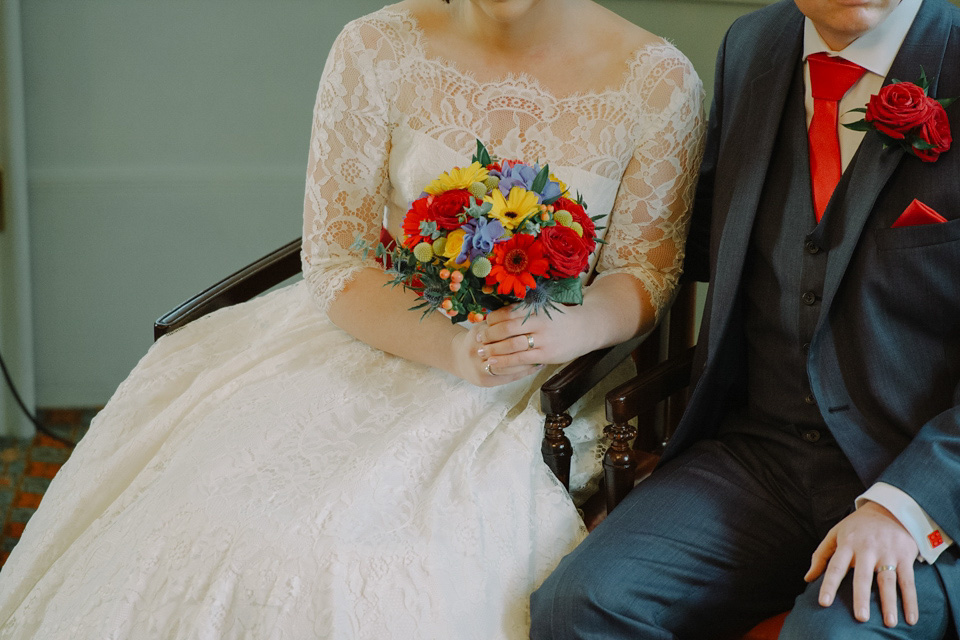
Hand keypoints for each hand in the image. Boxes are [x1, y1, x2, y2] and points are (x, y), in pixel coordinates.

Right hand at [450, 321, 539, 386]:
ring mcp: (479, 368)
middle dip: (525, 348)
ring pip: (508, 366)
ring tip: (542, 357)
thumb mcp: (484, 326)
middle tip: (542, 345)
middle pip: (506, 350)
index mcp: (478, 335)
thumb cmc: (477, 339)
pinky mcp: (484, 381)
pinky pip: (508, 377)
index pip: (503, 333)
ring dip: (527, 362)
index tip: (535, 329)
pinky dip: (524, 372)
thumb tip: (524, 315)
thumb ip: (500, 322)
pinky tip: (536, 367)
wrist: (457, 357)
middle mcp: (476, 352)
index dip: (520, 332)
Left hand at [475, 304, 595, 376]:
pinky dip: (504, 361)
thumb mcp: (546, 306)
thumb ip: (527, 307)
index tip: (485, 322)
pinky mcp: (546, 355)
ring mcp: (543, 340)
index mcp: (537, 308)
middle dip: (489, 334)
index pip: (509, 312)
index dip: (493, 318)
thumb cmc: (563, 317)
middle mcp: (539, 322)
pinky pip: (520, 359)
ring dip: (493, 349)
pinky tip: (493, 362)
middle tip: (478, 337)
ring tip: (481, 351)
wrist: (587, 328)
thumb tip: (502, 310)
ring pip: (511, 345)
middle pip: (507, 328)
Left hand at [805, 501, 919, 627]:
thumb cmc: (858, 526)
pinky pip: (908, 581)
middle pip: (863, 576)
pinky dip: (911, 600)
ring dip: (889, 603)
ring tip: (889, 623)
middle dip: (861, 597)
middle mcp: (867, 549)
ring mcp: (887, 553)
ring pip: (888, 580)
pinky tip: (910, 618)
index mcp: (847, 544)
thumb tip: (808, 578)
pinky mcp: (904, 556)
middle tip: (861, 618)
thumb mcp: (836, 534)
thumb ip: (821, 555)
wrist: (890, 508)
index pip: (835, 566)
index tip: (824, 603)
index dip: (828, 584)